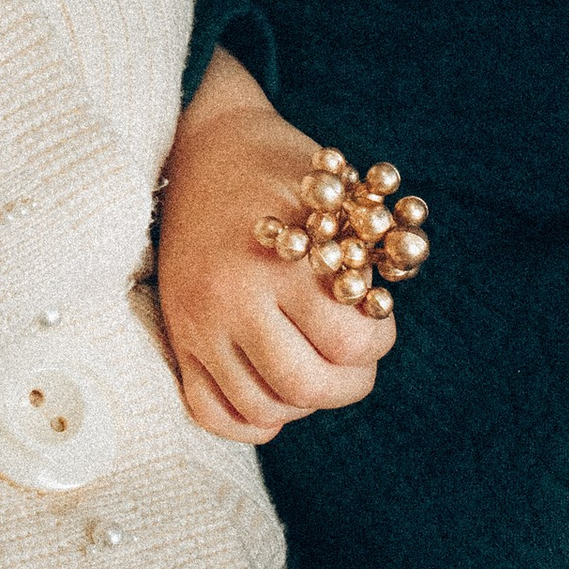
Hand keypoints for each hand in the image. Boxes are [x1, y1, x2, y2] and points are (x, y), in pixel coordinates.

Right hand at [154, 49, 400, 443]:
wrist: (196, 147)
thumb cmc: (276, 165)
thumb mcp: (329, 187)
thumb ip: (365, 245)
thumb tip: (390, 304)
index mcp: (277, 259)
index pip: (350, 342)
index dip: (380, 339)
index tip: (377, 316)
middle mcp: (232, 297)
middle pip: (307, 384)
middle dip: (349, 382)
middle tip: (357, 358)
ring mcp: (199, 323)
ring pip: (262, 407)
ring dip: (304, 402)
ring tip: (319, 368)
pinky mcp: (178, 338)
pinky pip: (211, 412)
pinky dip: (250, 421)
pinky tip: (276, 393)